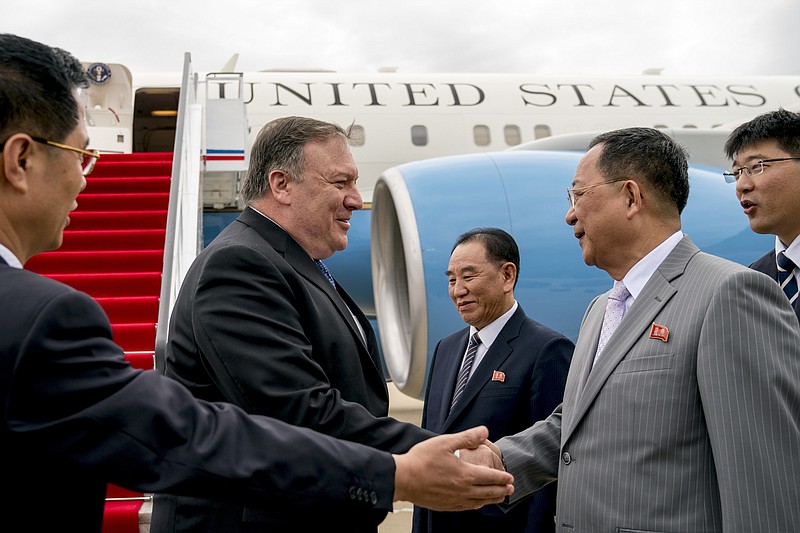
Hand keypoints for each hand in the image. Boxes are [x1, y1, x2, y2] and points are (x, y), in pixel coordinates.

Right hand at [393, 426, 513, 510]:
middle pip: (488, 492)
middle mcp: (463, 490)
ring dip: (492, 499)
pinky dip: (476, 505)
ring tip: (499, 498)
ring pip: (479, 502)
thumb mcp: (445, 442)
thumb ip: (467, 437)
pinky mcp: (445, 506)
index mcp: (465, 474)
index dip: (502, 477)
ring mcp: (454, 500)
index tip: (510, 477)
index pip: (490, 477)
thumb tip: (484, 431)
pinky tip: (476, 503)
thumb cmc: (421, 460)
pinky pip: (466, 508)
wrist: (403, 479)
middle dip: (502, 490)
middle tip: (511, 489)